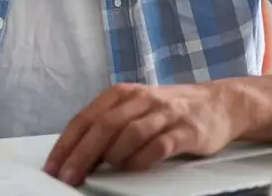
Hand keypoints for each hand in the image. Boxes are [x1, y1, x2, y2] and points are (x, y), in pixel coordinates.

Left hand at [43, 82, 242, 185]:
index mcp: (121, 93)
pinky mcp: (186, 130)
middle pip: (103, 126)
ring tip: (105, 170)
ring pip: (130, 133)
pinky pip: (159, 146)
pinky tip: (134, 167)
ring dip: (112, 155)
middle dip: (81, 154)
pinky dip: (143, 159)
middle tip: (68, 176)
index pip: (85, 118)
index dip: (66, 144)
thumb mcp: (134, 109)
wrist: (218, 103)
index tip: (53, 166)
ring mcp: (165, 114)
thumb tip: (77, 155)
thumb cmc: (168, 110)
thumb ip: (108, 127)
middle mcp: (141, 99)